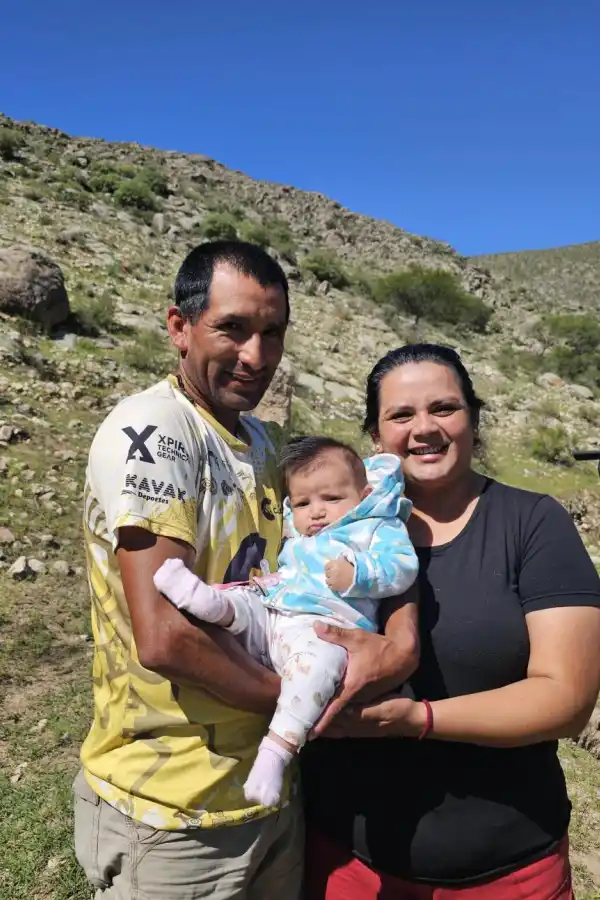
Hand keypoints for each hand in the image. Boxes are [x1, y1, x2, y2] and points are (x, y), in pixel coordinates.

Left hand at [310, 622, 416, 736]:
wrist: (402, 657)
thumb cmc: (379, 648)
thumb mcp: (357, 638)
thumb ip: (335, 634)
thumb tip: (315, 627)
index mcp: (352, 686)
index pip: (334, 706)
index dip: (322, 720)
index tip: (309, 732)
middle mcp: (357, 697)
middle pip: (335, 713)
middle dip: (319, 720)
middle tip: (301, 726)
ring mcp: (363, 700)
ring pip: (342, 714)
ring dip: (328, 718)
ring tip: (309, 722)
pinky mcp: (367, 699)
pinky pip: (350, 711)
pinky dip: (337, 713)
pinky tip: (327, 712)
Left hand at [324, 556, 354, 592]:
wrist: (359, 578)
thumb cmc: (353, 568)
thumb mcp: (346, 561)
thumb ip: (339, 559)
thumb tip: (335, 559)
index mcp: (335, 564)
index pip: (326, 565)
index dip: (329, 567)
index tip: (331, 568)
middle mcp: (333, 571)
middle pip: (326, 573)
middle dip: (330, 573)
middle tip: (334, 574)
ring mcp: (333, 580)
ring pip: (327, 580)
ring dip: (330, 580)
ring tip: (334, 580)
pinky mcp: (335, 587)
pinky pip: (330, 586)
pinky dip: (332, 586)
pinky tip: (336, 584)